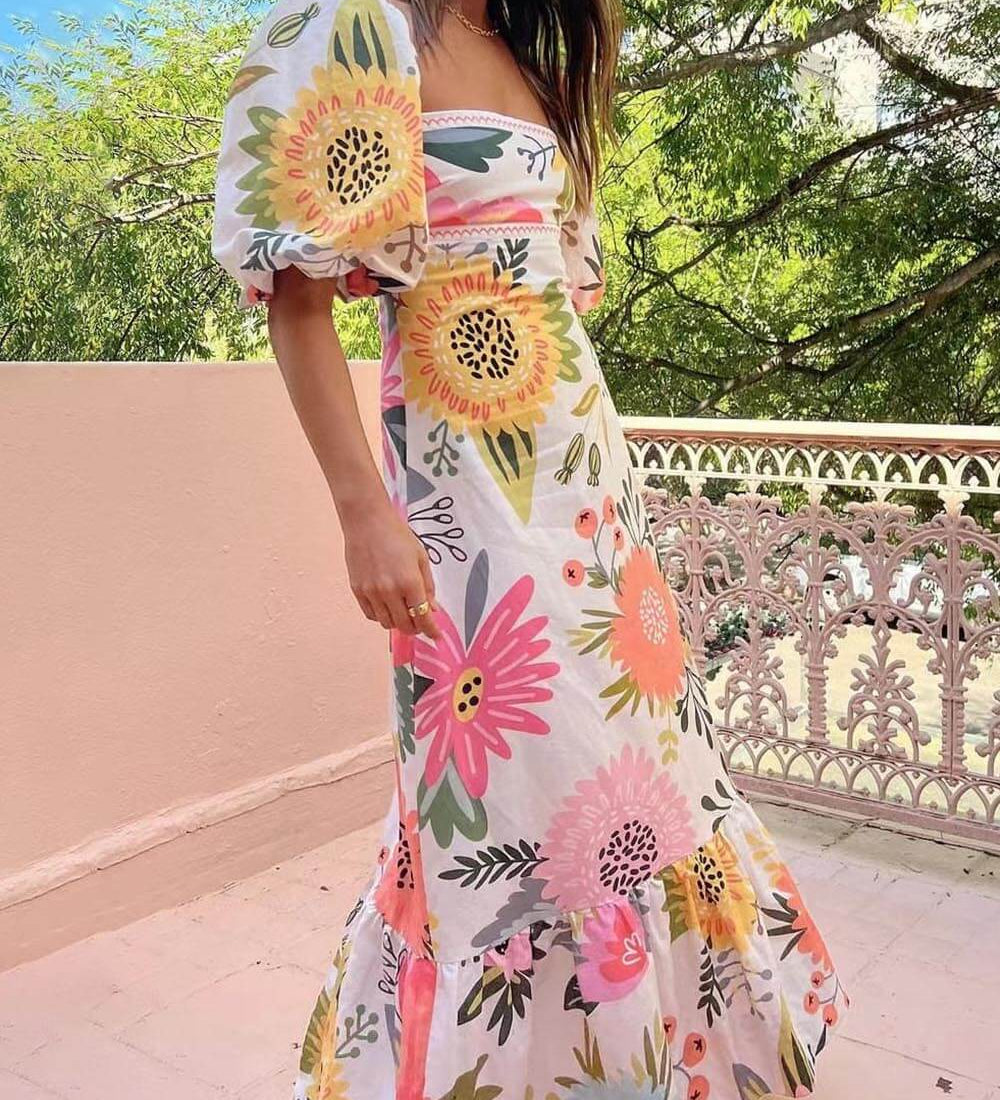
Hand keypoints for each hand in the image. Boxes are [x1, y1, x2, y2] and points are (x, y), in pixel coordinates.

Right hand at [343, 502, 440, 639]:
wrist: (367, 521)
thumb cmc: (397, 535)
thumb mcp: (420, 557)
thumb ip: (428, 586)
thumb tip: (433, 608)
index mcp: (410, 582)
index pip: (423, 617)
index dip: (431, 630)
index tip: (436, 636)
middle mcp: (390, 591)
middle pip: (405, 625)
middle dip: (416, 628)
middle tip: (420, 623)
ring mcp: (371, 592)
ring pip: (386, 623)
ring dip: (398, 622)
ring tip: (403, 611)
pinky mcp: (357, 590)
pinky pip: (371, 614)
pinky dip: (381, 616)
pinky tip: (387, 606)